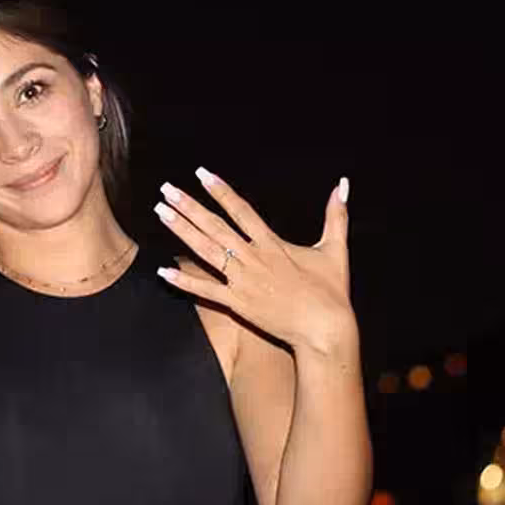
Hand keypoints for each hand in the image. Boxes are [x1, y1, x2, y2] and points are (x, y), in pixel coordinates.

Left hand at [153, 167, 354, 353]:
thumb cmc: (331, 292)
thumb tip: (344, 184)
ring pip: (205, 251)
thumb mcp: (335, 249)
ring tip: (160, 213)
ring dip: (181, 231)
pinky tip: (163, 271)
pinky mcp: (237, 304)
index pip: (241, 210)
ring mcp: (242, 281)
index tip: (201, 174)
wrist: (325, 330)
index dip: (220, 191)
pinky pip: (205, 290)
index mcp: (272, 244)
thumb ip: (336, 215)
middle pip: (214, 226)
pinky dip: (184, 280)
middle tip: (166, 189)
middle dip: (189, 206)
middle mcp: (253, 258)